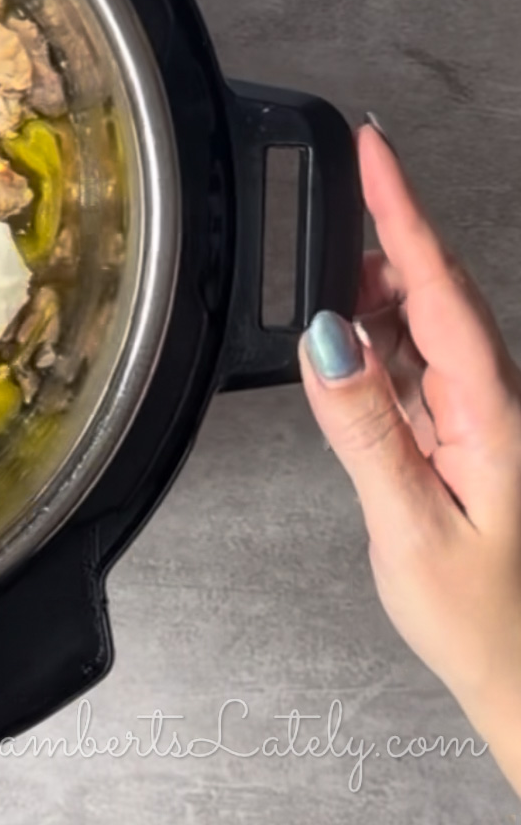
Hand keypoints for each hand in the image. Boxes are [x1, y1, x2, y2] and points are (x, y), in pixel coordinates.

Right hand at [299, 123, 520, 779]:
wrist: (520, 673)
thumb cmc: (480, 617)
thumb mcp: (411, 527)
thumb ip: (366, 430)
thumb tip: (324, 342)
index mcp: (492, 414)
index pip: (442, 290)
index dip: (402, 215)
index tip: (375, 152)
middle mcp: (492, 403)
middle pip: (437, 292)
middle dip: (386, 236)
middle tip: (333, 191)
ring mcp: (476, 416)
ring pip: (426, 323)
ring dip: (376, 291)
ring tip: (329, 277)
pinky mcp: (458, 434)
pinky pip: (415, 362)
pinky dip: (376, 338)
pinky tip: (351, 341)